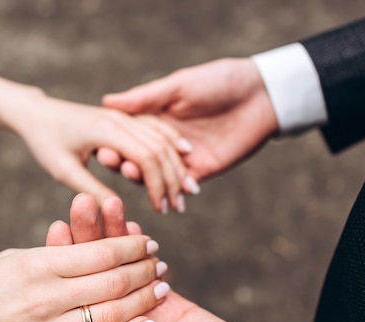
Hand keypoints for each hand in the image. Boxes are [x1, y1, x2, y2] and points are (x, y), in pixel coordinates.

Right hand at [0, 232, 166, 321]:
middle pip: (112, 280)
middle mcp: (44, 298)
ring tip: (160, 287)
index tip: (146, 240)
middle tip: (160, 261)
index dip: (130, 245)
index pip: (99, 251)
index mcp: (35, 264)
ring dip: (142, 299)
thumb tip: (92, 251)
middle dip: (143, 268)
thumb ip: (53, 258)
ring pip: (110, 314)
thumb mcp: (10, 260)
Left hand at [8, 95, 190, 212]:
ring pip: (161, 137)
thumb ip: (92, 189)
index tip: (161, 208)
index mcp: (107, 131)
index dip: (158, 185)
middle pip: (160, 147)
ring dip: (177, 163)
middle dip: (174, 178)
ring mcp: (123, 115)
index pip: (147, 157)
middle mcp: (120, 119)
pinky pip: (155, 126)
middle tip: (181, 205)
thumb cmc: (45, 142)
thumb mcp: (64, 171)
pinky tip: (184, 154)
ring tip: (190, 188)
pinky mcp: (123, 116)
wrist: (36, 114)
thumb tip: (118, 210)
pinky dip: (172, 141)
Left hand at [10, 194, 268, 321]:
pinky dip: (139, 247)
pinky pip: (145, 268)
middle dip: (86, 237)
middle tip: (80, 202)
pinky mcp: (164, 303)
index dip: (60, 263)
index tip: (54, 229)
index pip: (69, 296)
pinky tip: (130, 224)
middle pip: (90, 274)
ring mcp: (136, 310)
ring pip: (117, 266)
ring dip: (112, 234)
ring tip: (106, 201)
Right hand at [98, 58, 278, 188]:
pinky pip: (182, 186)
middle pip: (138, 158)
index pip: (127, 136)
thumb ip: (145, 98)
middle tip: (117, 166)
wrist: (261, 94)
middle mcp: (164, 141)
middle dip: (126, 164)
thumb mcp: (179, 86)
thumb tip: (107, 101)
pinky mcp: (201, 171)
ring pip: (157, 176)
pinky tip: (166, 198)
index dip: (114, 144)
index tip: (102, 150)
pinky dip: (174, 193)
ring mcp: (182, 158)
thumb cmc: (218, 81)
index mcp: (154, 119)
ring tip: (137, 180)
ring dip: (146, 181)